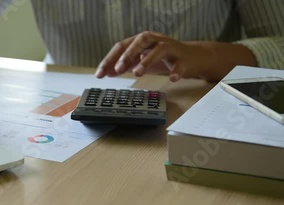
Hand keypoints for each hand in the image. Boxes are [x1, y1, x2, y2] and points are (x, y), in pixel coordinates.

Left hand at [96, 31, 212, 81]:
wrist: (191, 58)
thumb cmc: (163, 59)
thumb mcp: (140, 62)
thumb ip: (125, 66)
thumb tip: (107, 72)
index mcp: (142, 40)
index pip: (122, 46)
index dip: (109, 60)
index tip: (100, 74)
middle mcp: (155, 40)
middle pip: (139, 42)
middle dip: (126, 56)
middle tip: (117, 70)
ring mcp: (170, 48)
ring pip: (158, 50)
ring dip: (146, 61)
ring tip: (137, 73)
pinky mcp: (183, 59)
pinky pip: (180, 64)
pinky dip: (176, 71)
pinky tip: (171, 78)